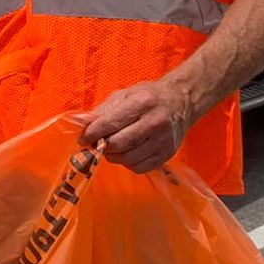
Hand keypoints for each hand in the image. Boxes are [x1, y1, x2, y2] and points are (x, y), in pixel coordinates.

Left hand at [79, 77, 193, 174]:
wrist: (181, 102)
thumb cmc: (147, 97)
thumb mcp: (124, 95)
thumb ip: (102, 111)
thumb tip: (82, 125)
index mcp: (143, 103)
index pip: (111, 123)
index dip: (93, 133)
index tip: (83, 138)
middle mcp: (155, 122)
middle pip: (119, 144)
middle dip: (102, 146)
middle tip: (97, 144)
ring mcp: (163, 140)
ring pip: (128, 158)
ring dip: (113, 156)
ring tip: (111, 147)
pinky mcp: (167, 154)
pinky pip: (139, 167)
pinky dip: (127, 163)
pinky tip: (127, 152)